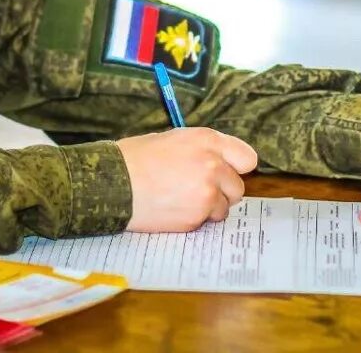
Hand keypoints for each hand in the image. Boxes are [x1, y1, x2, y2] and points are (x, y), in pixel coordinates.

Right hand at [116, 127, 257, 231]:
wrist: (113, 184)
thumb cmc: (134, 158)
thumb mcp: (171, 139)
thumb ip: (200, 149)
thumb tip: (217, 161)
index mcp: (207, 140)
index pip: (247, 158)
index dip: (236, 167)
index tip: (228, 172)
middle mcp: (213, 165)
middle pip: (238, 187)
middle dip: (222, 191)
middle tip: (198, 189)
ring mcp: (207, 193)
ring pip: (224, 207)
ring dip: (209, 207)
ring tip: (182, 200)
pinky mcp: (197, 217)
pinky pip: (206, 221)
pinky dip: (194, 219)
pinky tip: (173, 209)